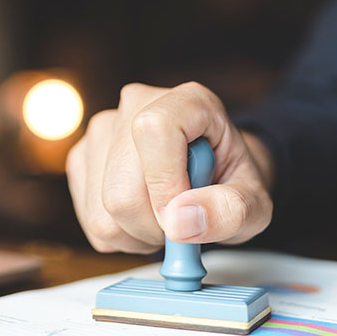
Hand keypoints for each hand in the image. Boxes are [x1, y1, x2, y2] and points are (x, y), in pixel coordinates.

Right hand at [65, 81, 273, 253]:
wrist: (214, 176)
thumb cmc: (233, 183)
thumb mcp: (254, 202)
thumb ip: (231, 210)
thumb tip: (179, 222)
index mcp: (187, 101)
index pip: (154, 130)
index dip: (165, 185)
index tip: (183, 216)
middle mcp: (136, 105)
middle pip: (120, 191)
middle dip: (153, 226)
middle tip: (183, 222)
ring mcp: (102, 130)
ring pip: (101, 212)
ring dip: (136, 234)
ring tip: (164, 217)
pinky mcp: (81, 157)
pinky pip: (89, 220)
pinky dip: (119, 234)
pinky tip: (142, 216)